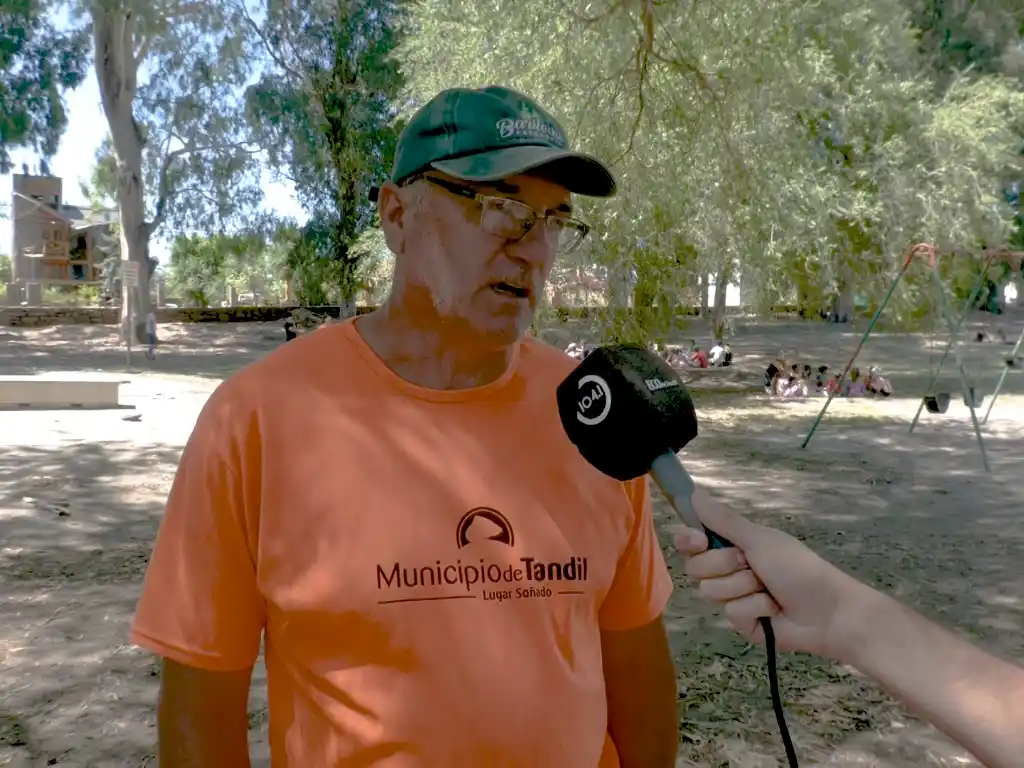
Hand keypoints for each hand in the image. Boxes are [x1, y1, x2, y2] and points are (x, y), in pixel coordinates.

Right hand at [673, 487, 871, 660]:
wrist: (828, 610)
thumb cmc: (797, 567)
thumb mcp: (759, 539)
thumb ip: (723, 520)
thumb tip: (694, 493)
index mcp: (732, 545)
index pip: (691, 541)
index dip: (688, 540)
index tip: (698, 540)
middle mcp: (728, 570)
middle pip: (695, 567)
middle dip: (724, 565)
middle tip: (750, 563)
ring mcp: (734, 597)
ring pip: (711, 591)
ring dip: (743, 587)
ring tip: (768, 589)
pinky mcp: (741, 623)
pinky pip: (731, 613)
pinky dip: (755, 608)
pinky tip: (773, 610)